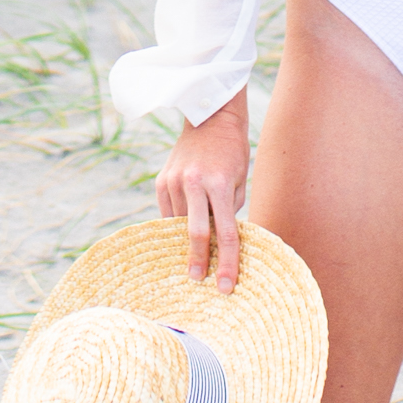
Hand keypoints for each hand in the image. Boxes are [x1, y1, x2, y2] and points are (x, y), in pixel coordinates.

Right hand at [156, 89, 249, 293]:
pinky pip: (168, 212)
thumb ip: (230, 209)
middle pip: (196, 234)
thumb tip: (220, 239)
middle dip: (198, 262)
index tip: (225, 286)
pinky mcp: (161, 181)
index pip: (225, 234)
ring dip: (186, 241)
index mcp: (220, 184)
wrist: (210, 117)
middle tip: (200, 282)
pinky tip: (181, 234)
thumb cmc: (233, 151)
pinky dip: (176, 224)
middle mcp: (194, 183)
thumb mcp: (240, 180)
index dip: (226, 263)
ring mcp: (174, 181)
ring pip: (179, 224)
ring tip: (192, 259)